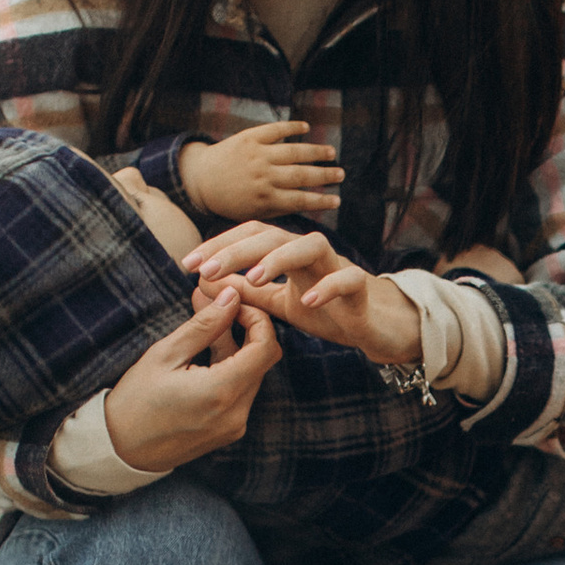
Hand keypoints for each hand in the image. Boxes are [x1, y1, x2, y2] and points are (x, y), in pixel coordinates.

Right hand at [98, 292, 282, 471]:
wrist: (120, 448)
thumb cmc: (135, 399)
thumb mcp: (165, 354)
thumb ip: (204, 325)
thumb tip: (231, 297)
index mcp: (221, 392)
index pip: (266, 347)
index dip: (257, 319)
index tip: (235, 305)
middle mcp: (236, 413)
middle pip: (262, 361)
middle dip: (245, 330)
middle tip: (216, 309)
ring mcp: (235, 426)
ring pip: (252, 376)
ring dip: (236, 350)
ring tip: (204, 332)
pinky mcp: (230, 432)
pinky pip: (242, 394)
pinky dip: (230, 371)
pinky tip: (204, 359)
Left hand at [178, 118, 342, 225]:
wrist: (199, 180)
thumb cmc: (228, 202)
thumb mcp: (253, 214)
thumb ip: (279, 210)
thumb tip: (308, 207)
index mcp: (265, 198)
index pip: (301, 200)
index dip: (322, 201)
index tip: (337, 200)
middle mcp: (263, 175)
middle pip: (302, 175)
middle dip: (325, 175)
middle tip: (341, 174)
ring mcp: (257, 155)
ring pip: (293, 151)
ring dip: (315, 151)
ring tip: (331, 153)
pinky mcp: (249, 138)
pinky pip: (274, 130)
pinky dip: (291, 127)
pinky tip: (306, 127)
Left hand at [183, 224, 423, 368]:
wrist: (375, 328)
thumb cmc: (328, 311)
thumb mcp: (279, 303)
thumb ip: (249, 291)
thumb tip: (208, 282)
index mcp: (289, 254)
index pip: (250, 236)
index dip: (219, 246)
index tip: (189, 264)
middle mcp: (311, 253)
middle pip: (272, 235)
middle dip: (236, 249)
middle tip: (207, 268)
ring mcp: (337, 266)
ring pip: (310, 245)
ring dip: (279, 258)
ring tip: (254, 277)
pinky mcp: (360, 289)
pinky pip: (346, 280)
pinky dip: (326, 288)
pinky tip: (306, 302)